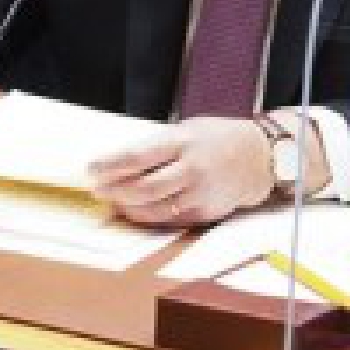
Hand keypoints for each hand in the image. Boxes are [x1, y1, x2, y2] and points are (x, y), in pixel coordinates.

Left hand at [87, 118, 275, 226]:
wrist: (257, 158)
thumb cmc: (216, 139)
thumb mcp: (187, 130)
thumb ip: (158, 145)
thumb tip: (119, 162)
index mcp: (184, 142)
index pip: (138, 156)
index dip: (110, 165)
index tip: (91, 169)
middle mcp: (191, 169)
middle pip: (142, 188)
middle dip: (113, 190)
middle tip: (97, 188)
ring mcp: (199, 194)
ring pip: (152, 209)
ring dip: (126, 206)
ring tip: (112, 199)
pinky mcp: (203, 213)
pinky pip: (167, 219)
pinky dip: (146, 216)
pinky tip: (134, 210)